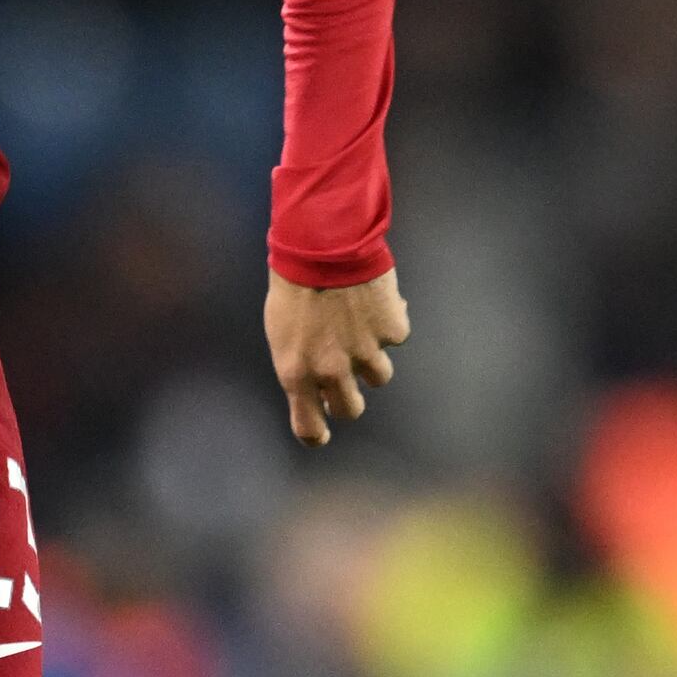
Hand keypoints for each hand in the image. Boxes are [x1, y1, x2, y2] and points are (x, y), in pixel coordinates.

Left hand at [265, 269, 407, 445]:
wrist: (323, 243)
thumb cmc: (293, 283)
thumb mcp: (281, 331)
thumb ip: (299, 363)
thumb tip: (315, 381)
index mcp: (297, 373)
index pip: (309, 427)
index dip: (317, 433)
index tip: (322, 432)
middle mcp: (332, 371)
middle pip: (350, 409)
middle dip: (348, 397)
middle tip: (345, 377)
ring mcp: (366, 353)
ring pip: (379, 377)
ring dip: (371, 357)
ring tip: (359, 327)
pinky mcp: (392, 331)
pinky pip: (394, 337)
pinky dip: (387, 322)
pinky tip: (374, 300)